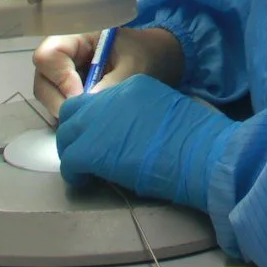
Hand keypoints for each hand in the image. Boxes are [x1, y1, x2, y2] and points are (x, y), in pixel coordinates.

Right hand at [31, 25, 184, 113]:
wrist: (157, 59)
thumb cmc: (146, 55)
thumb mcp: (134, 67)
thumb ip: (111, 83)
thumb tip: (86, 105)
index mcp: (78, 35)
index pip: (49, 55)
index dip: (60, 78)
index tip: (81, 95)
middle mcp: (65, 52)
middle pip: (42, 78)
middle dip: (59, 100)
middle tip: (83, 114)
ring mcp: (64, 71)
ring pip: (47, 94)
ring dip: (64, 109)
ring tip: (89, 116)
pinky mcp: (68, 88)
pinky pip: (57, 103)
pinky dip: (69, 114)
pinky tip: (87, 117)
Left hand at [51, 74, 232, 210]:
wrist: (199, 151)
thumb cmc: (194, 136)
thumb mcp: (165, 111)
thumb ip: (139, 114)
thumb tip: (125, 133)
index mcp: (131, 86)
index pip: (97, 99)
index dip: (94, 119)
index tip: (100, 136)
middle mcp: (109, 98)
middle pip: (74, 111)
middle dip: (74, 131)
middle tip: (83, 151)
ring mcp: (97, 122)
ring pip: (66, 135)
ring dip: (72, 150)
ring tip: (82, 168)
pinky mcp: (90, 149)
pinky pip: (70, 160)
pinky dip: (73, 172)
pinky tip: (83, 180)